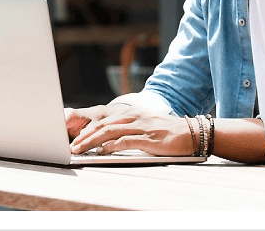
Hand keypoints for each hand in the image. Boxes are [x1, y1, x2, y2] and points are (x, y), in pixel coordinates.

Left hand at [68, 105, 194, 155]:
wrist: (192, 133)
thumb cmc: (169, 132)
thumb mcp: (146, 127)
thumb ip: (129, 131)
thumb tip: (108, 143)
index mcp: (133, 113)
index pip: (104, 121)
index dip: (88, 130)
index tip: (76, 139)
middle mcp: (135, 116)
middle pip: (103, 125)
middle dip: (85, 136)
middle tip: (72, 146)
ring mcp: (141, 126)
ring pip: (110, 132)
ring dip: (92, 141)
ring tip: (80, 149)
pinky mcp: (148, 138)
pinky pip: (125, 141)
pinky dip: (110, 145)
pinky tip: (101, 151)